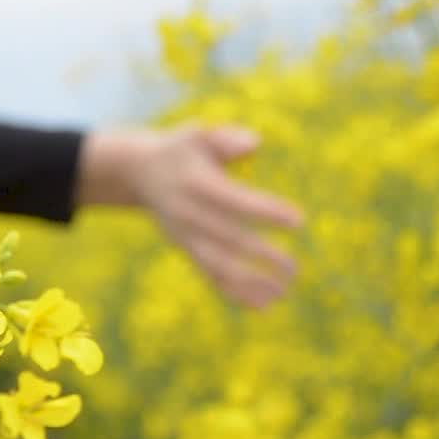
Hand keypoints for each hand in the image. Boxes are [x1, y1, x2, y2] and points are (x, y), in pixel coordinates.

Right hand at [77, 126, 303, 308]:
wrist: (140, 172)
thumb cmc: (181, 149)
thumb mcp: (197, 133)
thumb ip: (225, 138)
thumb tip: (254, 144)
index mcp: (197, 185)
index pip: (236, 202)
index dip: (267, 212)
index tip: (298, 221)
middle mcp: (189, 215)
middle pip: (230, 240)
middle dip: (263, 256)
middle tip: (293, 268)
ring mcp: (185, 237)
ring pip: (219, 266)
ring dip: (250, 282)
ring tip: (282, 292)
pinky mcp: (185, 250)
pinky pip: (210, 276)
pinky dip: (235, 292)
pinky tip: (263, 305)